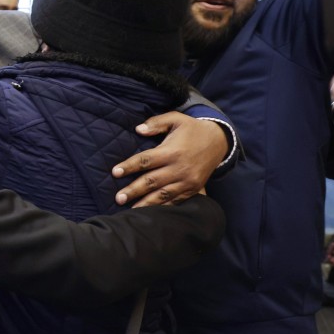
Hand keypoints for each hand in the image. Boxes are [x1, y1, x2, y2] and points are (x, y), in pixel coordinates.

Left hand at [113, 112, 227, 206]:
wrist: (219, 141)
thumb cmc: (192, 129)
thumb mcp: (176, 119)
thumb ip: (156, 123)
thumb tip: (138, 129)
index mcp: (172, 151)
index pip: (146, 160)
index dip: (129, 166)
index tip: (115, 172)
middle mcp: (179, 168)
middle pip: (152, 181)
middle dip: (134, 190)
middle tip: (118, 198)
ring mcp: (187, 181)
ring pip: (163, 195)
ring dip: (146, 204)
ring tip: (130, 211)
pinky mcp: (193, 189)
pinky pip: (176, 200)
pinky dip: (163, 207)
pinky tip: (151, 214)